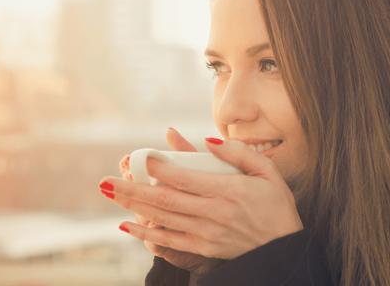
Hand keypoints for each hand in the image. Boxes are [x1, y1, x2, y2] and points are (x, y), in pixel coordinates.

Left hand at [100, 137, 303, 260]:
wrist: (284, 248)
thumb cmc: (277, 206)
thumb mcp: (267, 172)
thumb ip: (238, 153)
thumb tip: (207, 140)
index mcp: (229, 191)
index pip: (186, 178)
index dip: (160, 168)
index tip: (141, 157)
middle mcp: (214, 213)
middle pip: (166, 200)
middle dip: (132, 189)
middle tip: (105, 181)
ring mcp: (207, 233)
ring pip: (163, 218)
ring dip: (133, 206)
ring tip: (109, 194)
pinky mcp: (204, 248)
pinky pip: (169, 241)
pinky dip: (145, 234)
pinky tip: (125, 226)